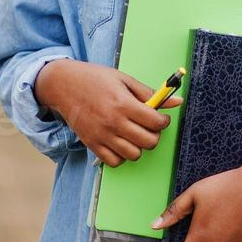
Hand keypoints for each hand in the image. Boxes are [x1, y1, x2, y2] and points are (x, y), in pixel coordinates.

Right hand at [33, 59, 181, 167]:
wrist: (64, 85)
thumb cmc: (96, 79)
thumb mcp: (125, 80)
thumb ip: (150, 94)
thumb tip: (177, 102)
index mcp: (124, 104)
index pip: (156, 122)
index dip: (164, 121)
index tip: (161, 117)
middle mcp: (113, 122)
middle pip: (148, 142)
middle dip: (154, 134)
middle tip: (149, 126)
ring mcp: (102, 136)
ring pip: (134, 155)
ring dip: (139, 146)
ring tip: (135, 134)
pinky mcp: (92, 144)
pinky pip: (115, 162)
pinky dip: (122, 156)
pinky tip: (122, 142)